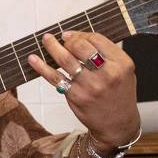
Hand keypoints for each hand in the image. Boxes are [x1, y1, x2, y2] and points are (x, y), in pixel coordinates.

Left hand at [28, 31, 139, 150]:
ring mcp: (90, 85)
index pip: (97, 40)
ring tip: (46, 39)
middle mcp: (106, 73)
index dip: (81, 34)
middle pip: (80, 47)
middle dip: (67, 39)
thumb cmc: (119, 94)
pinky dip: (42, 67)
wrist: (117, 123)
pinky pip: (55, 78)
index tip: (70, 34)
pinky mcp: (75, 96)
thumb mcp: (124, 71)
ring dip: (52, 47)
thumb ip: (108, 54)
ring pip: (66, 60)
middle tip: (59, 37)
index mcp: (121, 64)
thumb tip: (80, 37)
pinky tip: (33, 60)